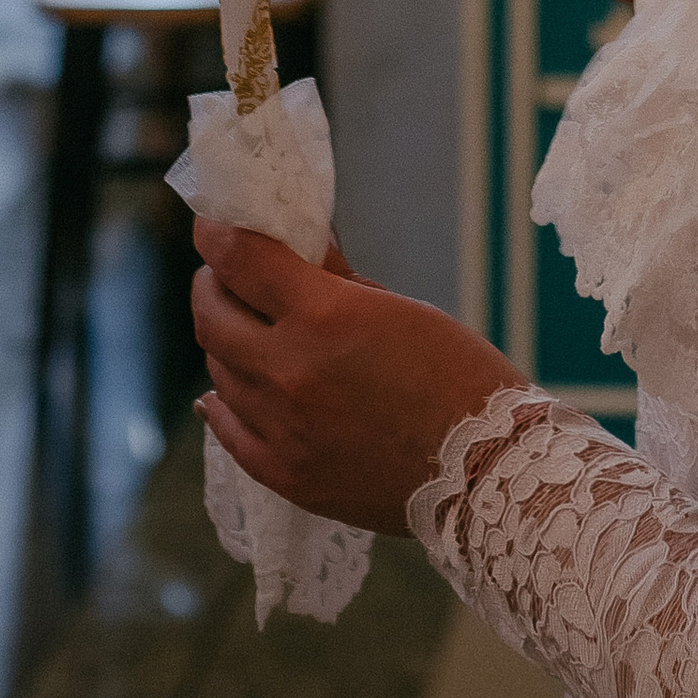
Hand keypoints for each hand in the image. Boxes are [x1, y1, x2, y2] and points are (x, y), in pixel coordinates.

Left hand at [192, 220, 515, 535]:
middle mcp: (288, 371)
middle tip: (224, 273)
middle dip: (212, 283)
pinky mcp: (284, 474)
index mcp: (324, 318)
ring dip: (225, 339)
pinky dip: (221, 400)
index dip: (218, 233)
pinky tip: (222, 389)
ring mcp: (280, 428)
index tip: (213, 223)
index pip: (239, 259)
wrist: (485, 471)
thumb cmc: (460, 375)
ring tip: (246, 328)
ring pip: (218, 369)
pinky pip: (228, 430)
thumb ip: (338, 280)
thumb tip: (302, 249)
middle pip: (212, 315)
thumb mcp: (402, 310)